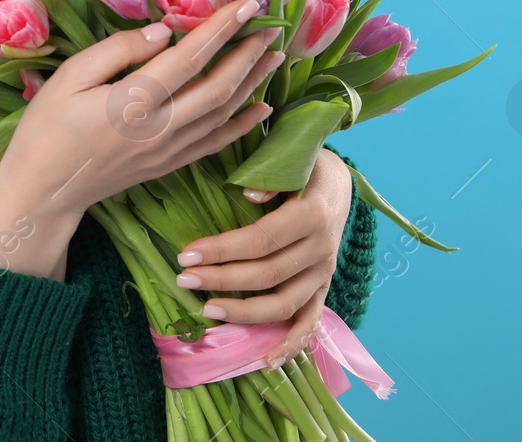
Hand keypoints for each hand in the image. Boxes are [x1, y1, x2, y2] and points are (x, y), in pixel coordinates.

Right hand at [0, 0, 281, 219]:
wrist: (43, 190)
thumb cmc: (46, 128)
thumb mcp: (68, 78)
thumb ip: (115, 51)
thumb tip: (161, 33)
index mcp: (131, 102)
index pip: (189, 59)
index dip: (221, 30)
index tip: (246, 5)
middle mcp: (158, 129)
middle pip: (217, 88)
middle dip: (247, 55)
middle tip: (270, 28)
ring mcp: (167, 152)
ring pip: (222, 115)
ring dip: (253, 85)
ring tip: (273, 57)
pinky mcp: (168, 166)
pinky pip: (215, 144)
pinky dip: (242, 125)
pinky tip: (261, 108)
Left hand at [173, 147, 353, 365]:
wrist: (338, 183)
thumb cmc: (303, 168)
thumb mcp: (290, 161)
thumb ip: (270, 178)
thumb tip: (247, 197)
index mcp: (312, 215)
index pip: (261, 240)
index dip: (222, 250)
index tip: (186, 253)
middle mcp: (322, 249)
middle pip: (268, 275)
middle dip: (221, 279)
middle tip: (183, 279)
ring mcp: (324, 273)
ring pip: (285, 304)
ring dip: (244, 312)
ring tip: (207, 309)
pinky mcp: (323, 288)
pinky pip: (310, 322)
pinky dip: (291, 344)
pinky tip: (266, 360)